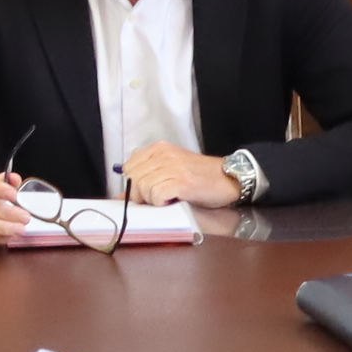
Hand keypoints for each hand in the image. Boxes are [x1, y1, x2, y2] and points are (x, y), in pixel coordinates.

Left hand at [122, 144, 240, 206]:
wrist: (230, 178)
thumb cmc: (201, 177)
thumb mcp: (172, 169)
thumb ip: (149, 176)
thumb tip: (122, 196)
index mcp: (159, 149)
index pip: (128, 167)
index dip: (132, 185)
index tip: (144, 194)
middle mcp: (164, 154)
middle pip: (133, 179)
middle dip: (141, 195)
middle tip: (158, 200)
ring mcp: (172, 167)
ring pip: (143, 188)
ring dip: (153, 200)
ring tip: (169, 199)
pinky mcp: (181, 182)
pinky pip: (157, 195)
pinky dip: (161, 203)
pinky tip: (173, 201)